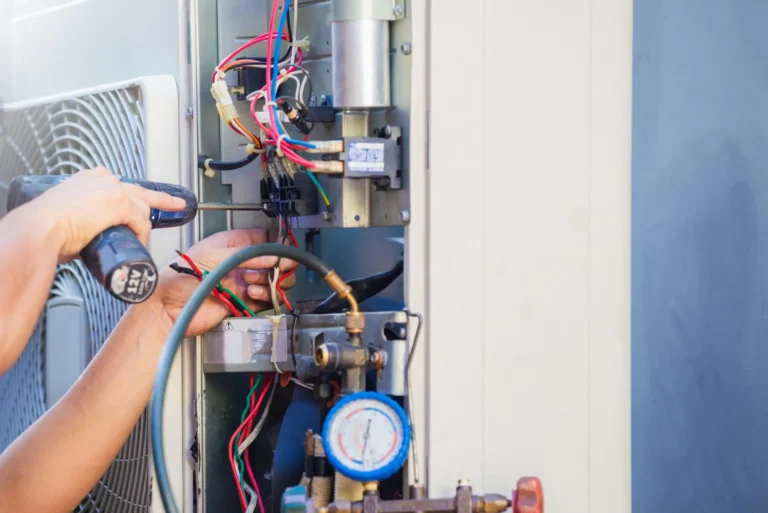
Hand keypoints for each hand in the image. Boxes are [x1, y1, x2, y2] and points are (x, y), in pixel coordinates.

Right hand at [36, 167, 186, 262]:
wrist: (40, 228)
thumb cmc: (44, 228)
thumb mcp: (65, 218)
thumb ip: (79, 222)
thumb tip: (82, 239)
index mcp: (86, 179)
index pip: (117, 186)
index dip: (131, 198)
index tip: (137, 203)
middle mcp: (100, 179)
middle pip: (139, 191)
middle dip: (160, 199)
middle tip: (176, 204)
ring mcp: (112, 189)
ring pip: (142, 207)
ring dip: (145, 226)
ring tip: (147, 240)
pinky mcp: (120, 203)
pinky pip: (140, 221)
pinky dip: (141, 234)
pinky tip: (138, 243)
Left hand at [155, 229, 297, 336]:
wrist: (168, 307)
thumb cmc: (180, 275)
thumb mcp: (214, 255)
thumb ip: (247, 255)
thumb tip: (272, 256)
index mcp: (233, 243)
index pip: (266, 238)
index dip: (279, 242)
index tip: (285, 248)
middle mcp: (241, 262)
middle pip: (275, 261)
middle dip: (277, 264)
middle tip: (275, 267)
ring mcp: (243, 282)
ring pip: (274, 281)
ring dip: (270, 282)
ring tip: (252, 283)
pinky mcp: (244, 301)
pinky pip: (266, 299)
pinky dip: (265, 297)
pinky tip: (252, 294)